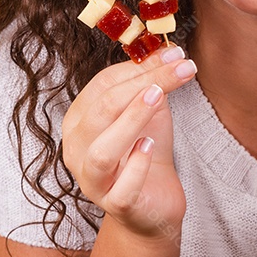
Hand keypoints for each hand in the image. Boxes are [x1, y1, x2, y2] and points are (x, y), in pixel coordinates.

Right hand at [61, 44, 196, 241]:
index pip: (103, 85)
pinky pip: (122, 189)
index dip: (139, 66)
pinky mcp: (115, 206)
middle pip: (102, 110)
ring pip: (102, 151)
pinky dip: (136, 166)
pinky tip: (150, 147)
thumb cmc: (146, 149)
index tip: (176, 53)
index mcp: (80, 120)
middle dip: (142, 83)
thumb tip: (169, 49)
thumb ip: (151, 81)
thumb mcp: (150, 110)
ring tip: (158, 97)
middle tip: (179, 68)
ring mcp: (93, 180)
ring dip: (131, 119)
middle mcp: (77, 149)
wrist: (155, 199)